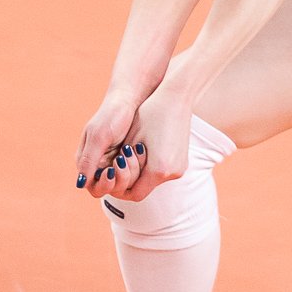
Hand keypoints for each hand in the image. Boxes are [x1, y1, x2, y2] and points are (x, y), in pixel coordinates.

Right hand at [76, 92, 143, 197]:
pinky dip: (137, 166)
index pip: (93, 187)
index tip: (111, 170)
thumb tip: (79, 184)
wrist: (130, 101)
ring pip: (122, 183)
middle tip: (124, 161)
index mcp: (85, 160)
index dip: (103, 184)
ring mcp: (113, 163)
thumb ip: (89, 160)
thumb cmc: (112, 115)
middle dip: (119, 178)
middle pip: (108, 188)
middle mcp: (98, 165)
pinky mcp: (127, 160)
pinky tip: (140, 153)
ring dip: (130, 172)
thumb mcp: (99, 137)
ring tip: (132, 152)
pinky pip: (133, 174)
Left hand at [107, 83, 192, 202]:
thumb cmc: (151, 114)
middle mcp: (172, 173)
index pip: (135, 194)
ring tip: (131, 153)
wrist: (176, 98)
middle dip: (129, 179)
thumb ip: (121, 163)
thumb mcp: (131, 139)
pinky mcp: (183, 162)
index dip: (120, 188)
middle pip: (145, 188)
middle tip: (119, 163)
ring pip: (153, 180)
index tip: (111, 176)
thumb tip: (109, 178)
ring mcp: (180, 169)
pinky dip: (151, 166)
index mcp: (158, 170)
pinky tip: (144, 149)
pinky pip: (163, 172)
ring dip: (141, 172)